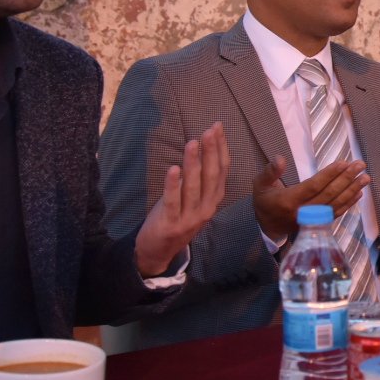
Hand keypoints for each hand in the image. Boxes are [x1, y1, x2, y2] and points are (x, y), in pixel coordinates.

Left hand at [135, 123, 228, 276]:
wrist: (158, 251)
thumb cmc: (175, 218)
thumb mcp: (192, 199)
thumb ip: (198, 179)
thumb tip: (199, 147)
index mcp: (213, 200)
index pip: (221, 170)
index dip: (220, 148)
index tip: (217, 127)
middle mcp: (206, 208)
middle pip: (212, 176)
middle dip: (211, 151)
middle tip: (210, 130)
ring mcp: (190, 218)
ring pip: (195, 186)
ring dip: (194, 163)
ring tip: (193, 142)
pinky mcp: (172, 224)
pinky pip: (174, 202)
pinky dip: (173, 185)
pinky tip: (173, 169)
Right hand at [253, 157, 368, 242]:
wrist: (266, 228)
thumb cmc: (264, 202)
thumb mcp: (260, 185)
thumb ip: (270, 171)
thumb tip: (280, 159)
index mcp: (289, 200)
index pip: (313, 186)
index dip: (329, 174)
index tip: (343, 163)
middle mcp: (303, 212)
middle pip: (329, 194)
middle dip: (346, 178)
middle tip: (360, 165)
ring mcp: (312, 220)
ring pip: (336, 204)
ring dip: (352, 190)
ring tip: (365, 177)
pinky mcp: (318, 225)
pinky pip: (336, 214)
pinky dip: (349, 204)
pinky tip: (359, 193)